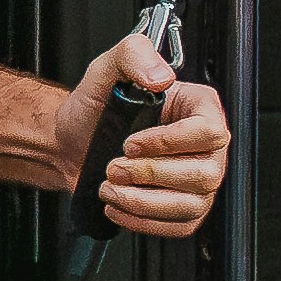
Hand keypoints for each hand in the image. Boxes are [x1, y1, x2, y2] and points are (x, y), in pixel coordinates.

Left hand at [72, 32, 230, 236]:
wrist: (72, 143)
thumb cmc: (94, 109)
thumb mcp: (106, 69)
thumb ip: (134, 55)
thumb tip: (159, 76)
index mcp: (198, 108)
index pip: (209, 132)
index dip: (168, 143)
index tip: (131, 143)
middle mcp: (206, 146)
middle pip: (203, 174)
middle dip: (150, 175)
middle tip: (114, 166)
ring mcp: (198, 180)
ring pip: (192, 204)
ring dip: (142, 201)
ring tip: (111, 186)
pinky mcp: (184, 208)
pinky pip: (180, 226)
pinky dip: (143, 222)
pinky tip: (119, 205)